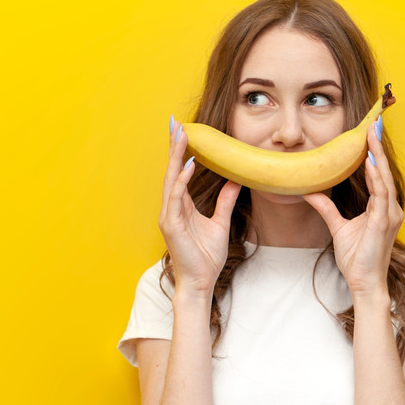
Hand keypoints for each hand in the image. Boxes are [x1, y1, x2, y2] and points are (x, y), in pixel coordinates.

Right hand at [159, 118, 241, 297]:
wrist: (202, 281)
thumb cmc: (207, 257)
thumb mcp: (221, 222)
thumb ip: (225, 201)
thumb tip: (234, 181)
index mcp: (182, 206)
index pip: (180, 172)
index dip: (181, 152)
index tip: (182, 131)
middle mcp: (172, 207)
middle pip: (172, 170)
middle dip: (174, 147)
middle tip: (174, 123)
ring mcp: (169, 216)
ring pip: (171, 179)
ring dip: (176, 157)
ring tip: (181, 136)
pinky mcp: (172, 226)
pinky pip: (176, 198)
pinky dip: (182, 181)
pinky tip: (189, 166)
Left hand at [302, 120, 402, 298]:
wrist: (364, 282)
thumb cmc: (356, 258)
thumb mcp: (338, 227)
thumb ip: (326, 207)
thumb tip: (308, 191)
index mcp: (381, 207)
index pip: (378, 174)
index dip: (374, 153)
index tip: (369, 132)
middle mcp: (390, 208)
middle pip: (383, 171)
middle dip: (378, 147)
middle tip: (372, 124)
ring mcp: (389, 216)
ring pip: (384, 179)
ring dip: (377, 157)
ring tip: (371, 136)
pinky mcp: (384, 223)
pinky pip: (381, 196)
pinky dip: (376, 179)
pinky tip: (370, 164)